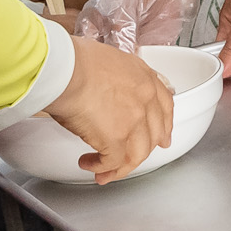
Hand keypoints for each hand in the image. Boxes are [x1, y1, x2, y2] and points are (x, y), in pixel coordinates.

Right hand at [42, 35, 174, 180]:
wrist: (66, 69)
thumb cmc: (75, 60)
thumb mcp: (109, 60)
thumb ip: (117, 77)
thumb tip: (107, 87)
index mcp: (144, 79)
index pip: (165, 106)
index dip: (164, 125)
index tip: (162, 136)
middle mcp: (145, 100)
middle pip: (154, 134)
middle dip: (143, 151)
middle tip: (131, 160)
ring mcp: (134, 121)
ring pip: (137, 154)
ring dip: (120, 166)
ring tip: (104, 170)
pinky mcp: (116, 139)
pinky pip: (114, 162)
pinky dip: (101, 167)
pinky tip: (89, 164)